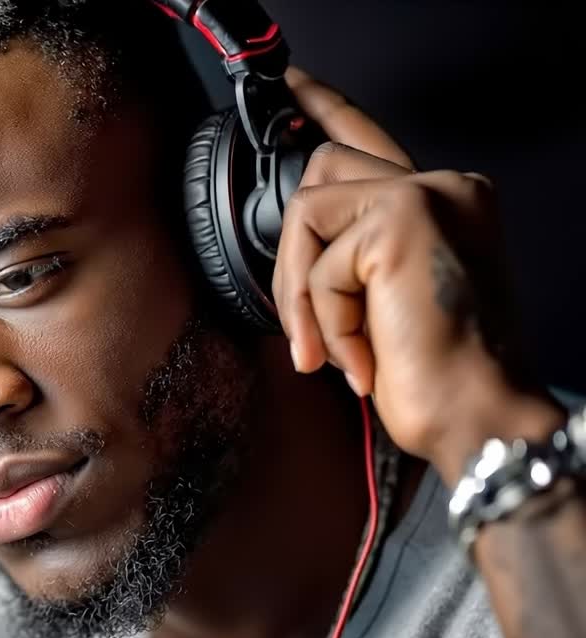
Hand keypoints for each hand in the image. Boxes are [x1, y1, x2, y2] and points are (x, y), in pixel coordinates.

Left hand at [274, 68, 562, 482]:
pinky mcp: (401, 222)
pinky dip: (327, 321)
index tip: (294, 88)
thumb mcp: (384, 297)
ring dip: (304, 298)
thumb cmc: (437, 373)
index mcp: (444, 199)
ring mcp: (425, 196)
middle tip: (307, 332)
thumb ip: (352, 251)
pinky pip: (318, 265)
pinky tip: (363, 356)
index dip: (324, 109)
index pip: (368, 140)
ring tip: (334, 352)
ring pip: (306, 216)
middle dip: (293, 258)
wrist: (477, 417)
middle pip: (320, 173)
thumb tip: (295, 242)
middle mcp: (443, 186)